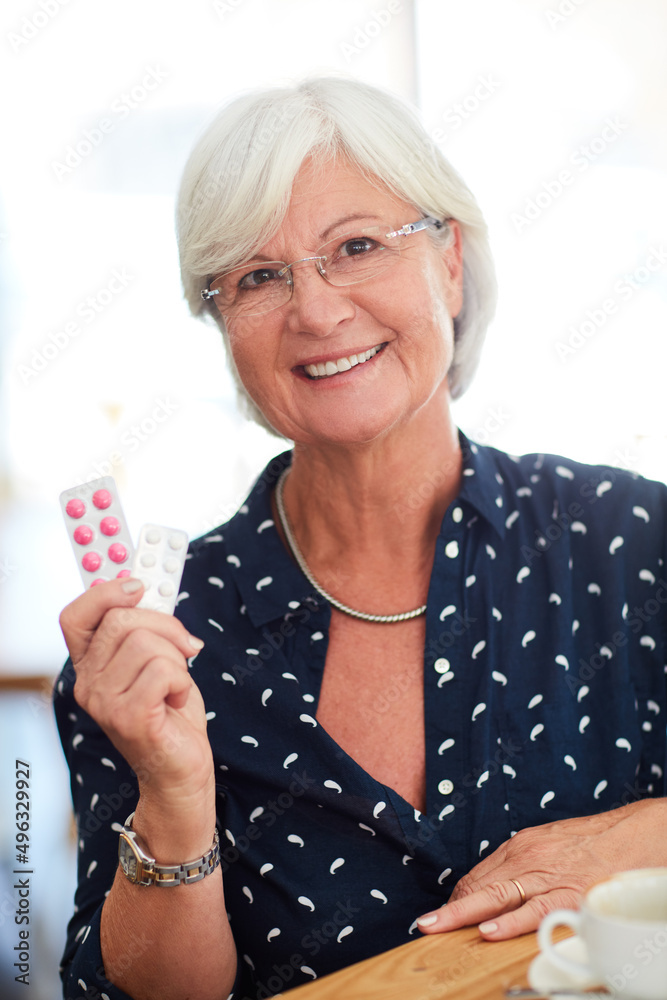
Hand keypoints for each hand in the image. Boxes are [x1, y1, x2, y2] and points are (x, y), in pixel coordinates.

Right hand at [60, 578, 212, 809]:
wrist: (180, 771)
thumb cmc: (170, 714)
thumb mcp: (155, 660)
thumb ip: (143, 628)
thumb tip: (148, 590)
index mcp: (90, 666)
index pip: (75, 616)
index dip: (105, 592)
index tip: (139, 585)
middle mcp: (88, 684)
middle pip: (122, 619)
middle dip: (166, 626)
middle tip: (184, 647)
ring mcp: (104, 703)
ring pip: (147, 642)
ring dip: (177, 659)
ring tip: (175, 685)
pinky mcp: (129, 718)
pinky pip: (164, 670)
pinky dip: (183, 681)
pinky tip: (176, 701)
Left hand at [416, 798, 666, 938]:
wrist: (632, 834)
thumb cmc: (591, 842)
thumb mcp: (548, 845)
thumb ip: (522, 865)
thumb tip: (496, 887)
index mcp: (520, 847)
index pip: (478, 877)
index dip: (458, 899)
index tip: (442, 914)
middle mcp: (527, 858)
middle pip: (480, 886)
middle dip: (449, 907)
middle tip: (424, 923)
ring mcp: (546, 876)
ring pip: (498, 897)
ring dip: (465, 915)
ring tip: (439, 927)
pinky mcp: (569, 893)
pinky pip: (535, 911)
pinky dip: (511, 923)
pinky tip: (490, 932)